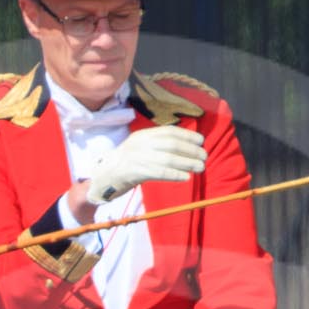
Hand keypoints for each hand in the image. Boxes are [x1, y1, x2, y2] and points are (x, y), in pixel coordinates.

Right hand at [86, 126, 206, 204]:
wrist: (104, 177)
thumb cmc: (128, 164)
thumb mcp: (141, 148)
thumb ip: (159, 146)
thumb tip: (186, 148)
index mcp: (143, 135)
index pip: (169, 132)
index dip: (187, 136)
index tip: (201, 141)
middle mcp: (140, 143)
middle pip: (171, 144)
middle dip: (190, 150)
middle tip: (204, 157)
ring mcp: (136, 157)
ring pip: (167, 158)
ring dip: (187, 163)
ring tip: (200, 167)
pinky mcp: (135, 172)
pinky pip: (159, 172)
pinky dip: (175, 174)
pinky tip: (186, 177)